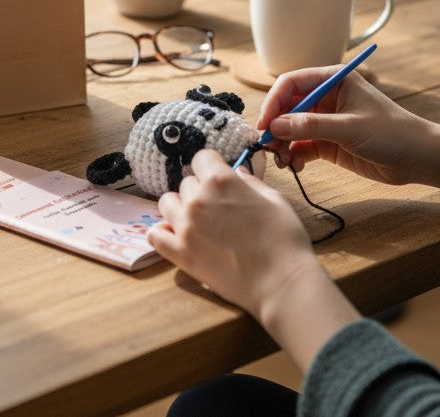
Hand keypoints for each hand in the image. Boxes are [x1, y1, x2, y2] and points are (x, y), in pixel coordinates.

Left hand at [146, 149, 318, 318]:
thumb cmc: (284, 239)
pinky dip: (163, 233)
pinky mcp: (180, 253)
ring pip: (167, 203)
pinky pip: (155, 234)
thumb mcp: (274, 200)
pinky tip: (179, 236)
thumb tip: (238, 172)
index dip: (212, 167)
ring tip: (199, 222)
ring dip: (180, 208)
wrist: (281, 282)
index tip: (220, 179)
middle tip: (219, 209)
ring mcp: (185, 227)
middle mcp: (198, 199)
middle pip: (187, 183)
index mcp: (221, 181)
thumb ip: (251, 183)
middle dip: (201, 191)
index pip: (201, 158)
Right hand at [257, 65, 431, 186]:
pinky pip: (301, 146)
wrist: (419, 158)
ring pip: (291, 129)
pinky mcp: (328, 142)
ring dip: (282, 144)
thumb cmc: (393, 133)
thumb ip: (311, 126)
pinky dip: (294, 156)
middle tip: (268, 147)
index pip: (291, 83)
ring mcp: (326, 121)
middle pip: (287, 107)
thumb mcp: (349, 128)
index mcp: (333, 80)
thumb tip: (274, 126)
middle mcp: (326, 98)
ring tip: (283, 162)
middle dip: (275, 127)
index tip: (264, 124)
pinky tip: (296, 166)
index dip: (274, 102)